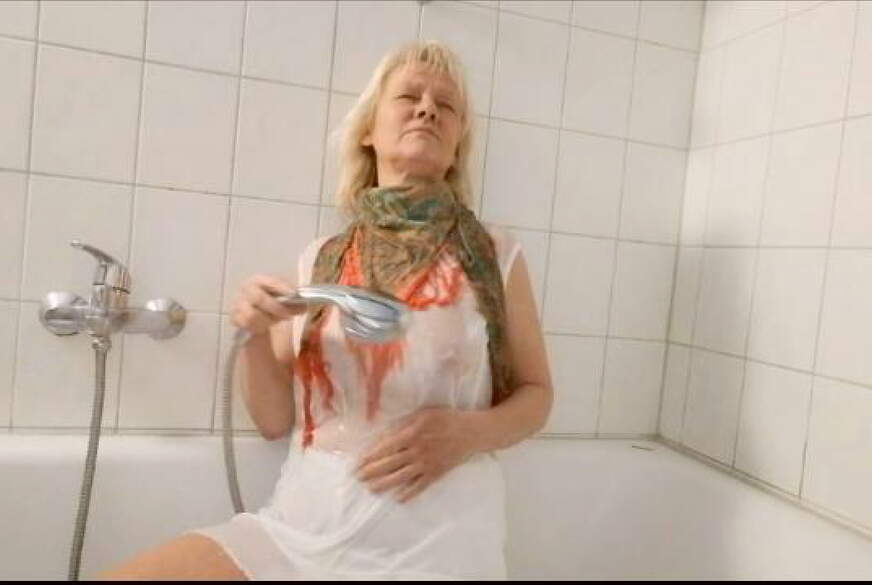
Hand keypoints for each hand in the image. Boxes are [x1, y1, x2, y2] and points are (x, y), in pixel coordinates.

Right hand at [230, 274, 305, 335]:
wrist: (256, 312)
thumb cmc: (272, 302)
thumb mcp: (283, 299)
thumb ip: (294, 301)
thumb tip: (305, 305)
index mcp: (259, 279)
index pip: (271, 281)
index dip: (282, 287)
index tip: (294, 295)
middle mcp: (246, 289)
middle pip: (259, 298)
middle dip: (276, 308)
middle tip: (288, 316)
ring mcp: (238, 303)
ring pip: (252, 315)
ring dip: (267, 320)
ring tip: (274, 321)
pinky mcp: (235, 317)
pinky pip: (246, 325)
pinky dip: (257, 328)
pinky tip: (263, 328)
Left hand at [353, 407, 477, 502]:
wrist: (472, 432)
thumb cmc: (447, 418)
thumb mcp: (423, 413)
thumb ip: (404, 423)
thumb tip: (385, 434)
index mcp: (412, 433)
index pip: (386, 447)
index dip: (370, 456)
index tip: (358, 462)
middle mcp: (417, 450)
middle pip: (389, 464)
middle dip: (372, 472)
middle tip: (358, 478)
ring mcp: (427, 464)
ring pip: (401, 477)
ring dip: (384, 484)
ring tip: (371, 489)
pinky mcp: (437, 473)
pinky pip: (420, 486)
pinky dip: (409, 493)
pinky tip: (398, 499)